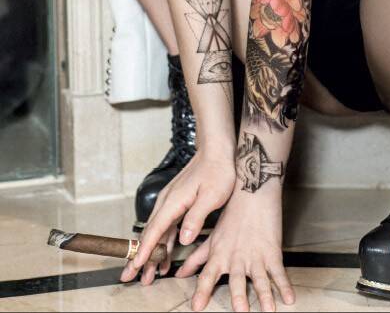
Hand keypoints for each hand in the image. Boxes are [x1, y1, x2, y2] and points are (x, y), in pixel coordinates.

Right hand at [120, 150, 235, 285]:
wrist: (217, 150)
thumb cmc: (217, 170)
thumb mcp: (212, 195)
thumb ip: (196, 217)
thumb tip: (182, 239)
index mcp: (173, 201)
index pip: (155, 229)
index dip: (145, 249)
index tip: (136, 265)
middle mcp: (167, 201)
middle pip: (150, 233)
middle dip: (141, 256)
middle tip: (132, 277)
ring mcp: (170, 201)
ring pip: (156, 231)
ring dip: (151, 252)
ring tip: (148, 274)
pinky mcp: (177, 202)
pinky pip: (165, 226)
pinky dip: (162, 242)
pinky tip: (164, 255)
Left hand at [175, 185, 294, 311]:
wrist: (252, 191)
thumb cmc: (231, 214)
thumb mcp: (212, 237)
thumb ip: (196, 258)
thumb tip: (180, 273)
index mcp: (220, 254)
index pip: (208, 275)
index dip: (202, 292)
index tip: (197, 308)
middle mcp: (237, 257)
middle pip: (237, 279)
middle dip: (238, 295)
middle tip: (240, 311)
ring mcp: (256, 255)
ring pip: (260, 278)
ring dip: (265, 294)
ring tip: (268, 309)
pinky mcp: (272, 251)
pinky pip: (279, 271)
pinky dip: (285, 285)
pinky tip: (289, 298)